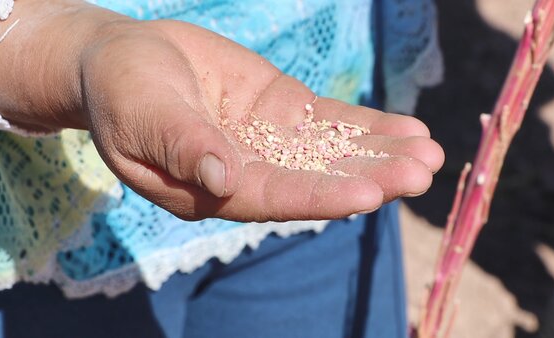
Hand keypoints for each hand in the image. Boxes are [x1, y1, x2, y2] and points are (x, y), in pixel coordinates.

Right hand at [0, 1, 443, 221]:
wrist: (126, 59)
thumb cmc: (122, 92)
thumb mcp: (141, 117)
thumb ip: (182, 147)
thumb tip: (223, 180)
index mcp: (214, 188)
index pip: (275, 198)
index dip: (322, 196)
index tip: (370, 193)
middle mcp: (251, 171)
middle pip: (318, 180)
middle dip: (370, 177)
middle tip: (422, 173)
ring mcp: (272, 141)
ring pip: (333, 153)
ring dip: (382, 154)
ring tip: (431, 153)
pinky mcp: (283, 110)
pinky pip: (331, 121)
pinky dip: (368, 125)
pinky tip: (409, 130)